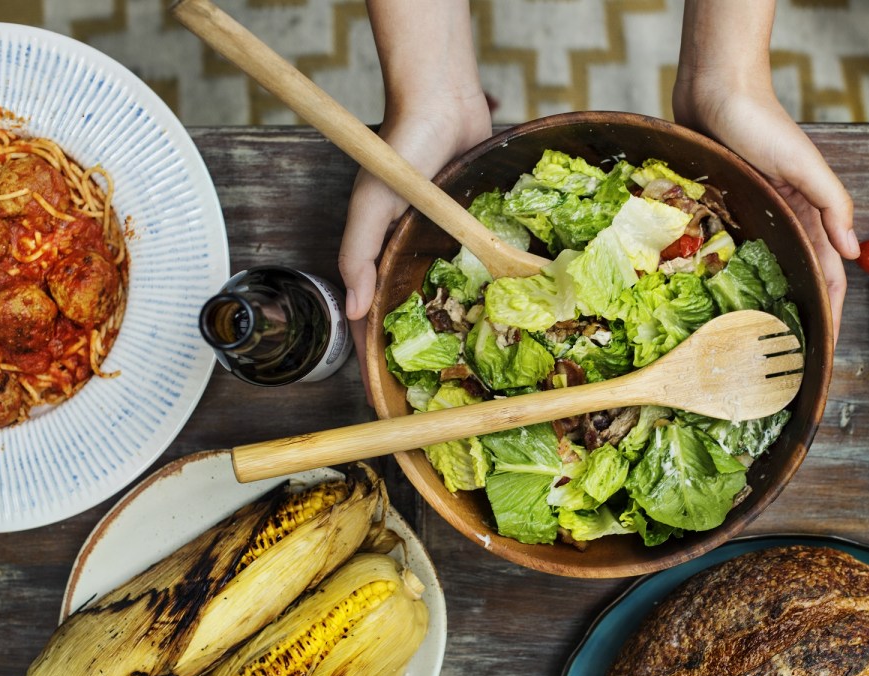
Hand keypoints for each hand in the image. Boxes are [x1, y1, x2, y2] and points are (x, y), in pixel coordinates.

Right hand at [337, 93, 490, 400]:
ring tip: (482, 355)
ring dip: (467, 315)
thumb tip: (355, 309)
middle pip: (417, 305)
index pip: (373, 308)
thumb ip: (358, 253)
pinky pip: (487, 256)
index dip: (376, 345)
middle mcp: (415, 247)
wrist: (446, 99)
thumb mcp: (371, 202)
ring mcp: (448, 237)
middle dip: (426, 340)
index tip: (384, 383)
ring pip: (455, 287)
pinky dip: (497, 277)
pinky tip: (513, 305)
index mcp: (384, 247)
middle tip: (443, 379)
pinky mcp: (479, 222)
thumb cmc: (402, 145)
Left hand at [674, 85, 857, 342]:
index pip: (828, 271)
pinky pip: (734, 250)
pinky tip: (729, 298)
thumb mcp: (806, 164)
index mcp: (810, 211)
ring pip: (769, 267)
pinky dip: (736, 275)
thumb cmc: (762, 123)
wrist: (717, 92)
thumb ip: (833, 204)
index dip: (830, 307)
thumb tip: (853, 252)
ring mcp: (755, 214)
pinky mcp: (725, 208)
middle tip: (792, 354)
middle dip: (802, 312)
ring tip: (761, 338)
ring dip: (771, 298)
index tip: (825, 344)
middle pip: (799, 276)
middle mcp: (784, 217)